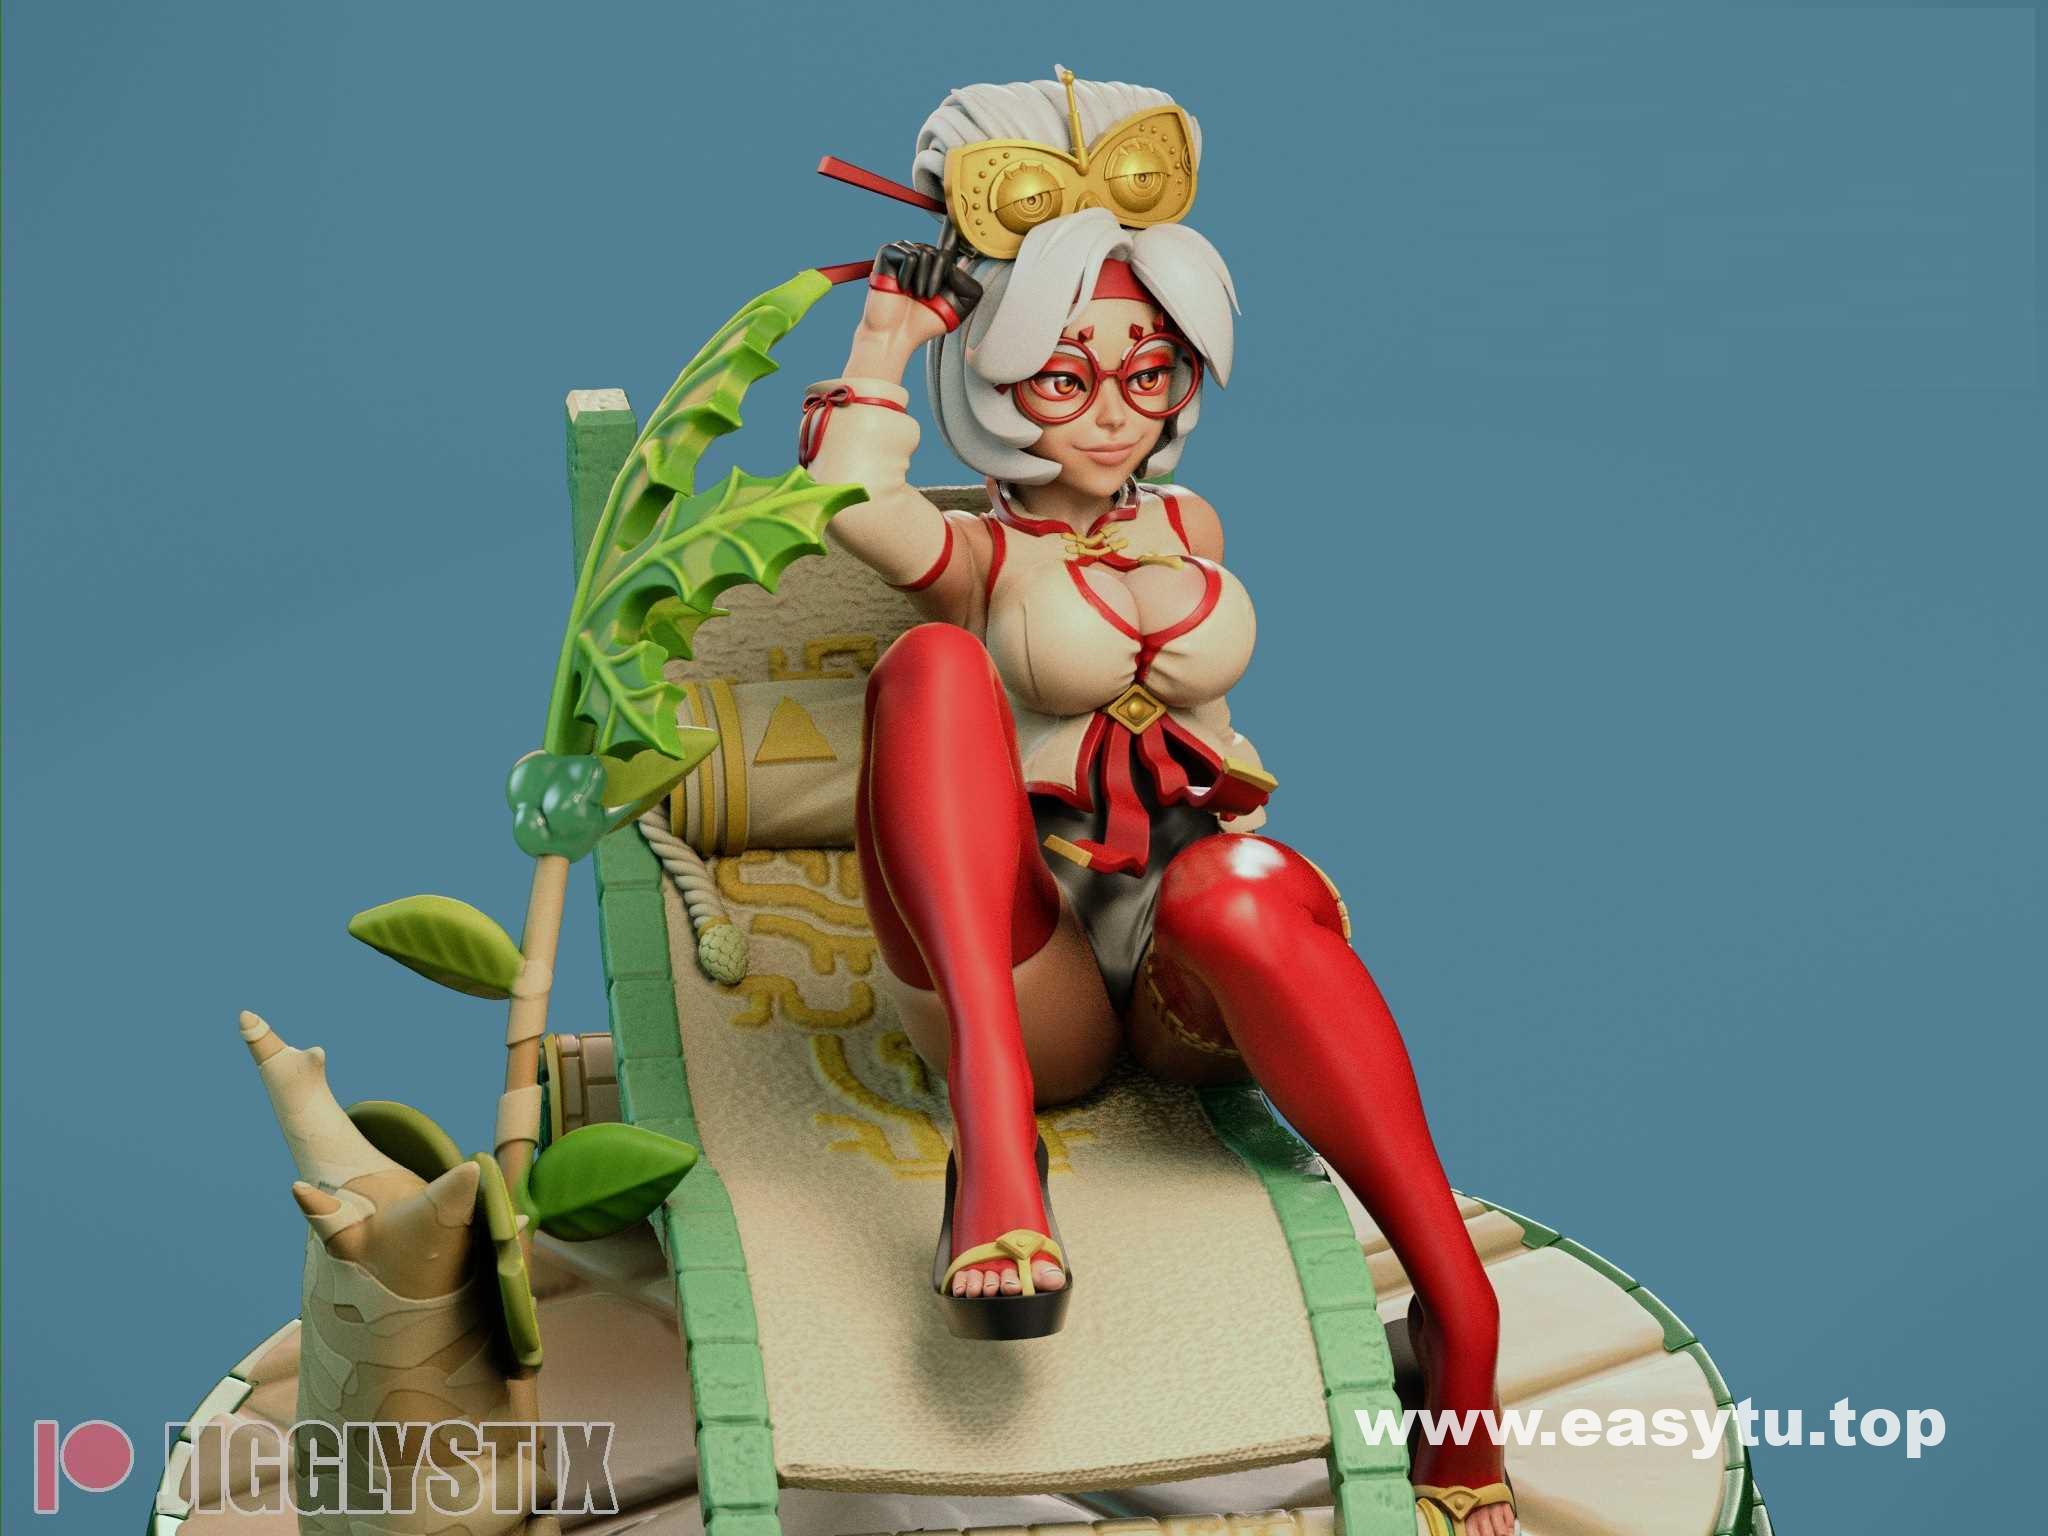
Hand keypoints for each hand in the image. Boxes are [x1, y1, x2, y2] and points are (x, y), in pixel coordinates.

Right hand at [860, 228, 983, 348]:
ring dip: (922, 280)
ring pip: (925, 253)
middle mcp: (922, 254)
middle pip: (941, 252)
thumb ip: (971, 287)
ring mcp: (904, 252)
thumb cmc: (925, 322)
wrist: (895, 335)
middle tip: (926, 297)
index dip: (957, 223)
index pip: (951, 240)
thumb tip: (953, 264)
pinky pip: (908, 256)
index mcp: (938, 264)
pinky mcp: (888, 254)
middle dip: (938, 278)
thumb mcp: (960, 308)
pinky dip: (907, 276)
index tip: (960, 201)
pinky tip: (899, 288)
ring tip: (913, 295)